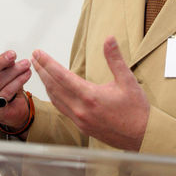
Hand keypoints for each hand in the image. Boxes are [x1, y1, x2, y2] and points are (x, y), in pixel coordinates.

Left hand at [31, 36, 149, 150]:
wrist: (142, 136)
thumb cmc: (136, 109)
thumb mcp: (127, 80)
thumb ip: (115, 59)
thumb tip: (109, 39)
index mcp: (90, 96)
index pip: (62, 76)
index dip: (48, 63)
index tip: (39, 53)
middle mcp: (81, 109)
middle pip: (54, 87)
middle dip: (42, 70)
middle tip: (33, 57)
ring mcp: (80, 119)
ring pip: (55, 99)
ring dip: (45, 83)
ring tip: (39, 71)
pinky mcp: (82, 126)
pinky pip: (62, 109)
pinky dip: (53, 96)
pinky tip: (53, 91)